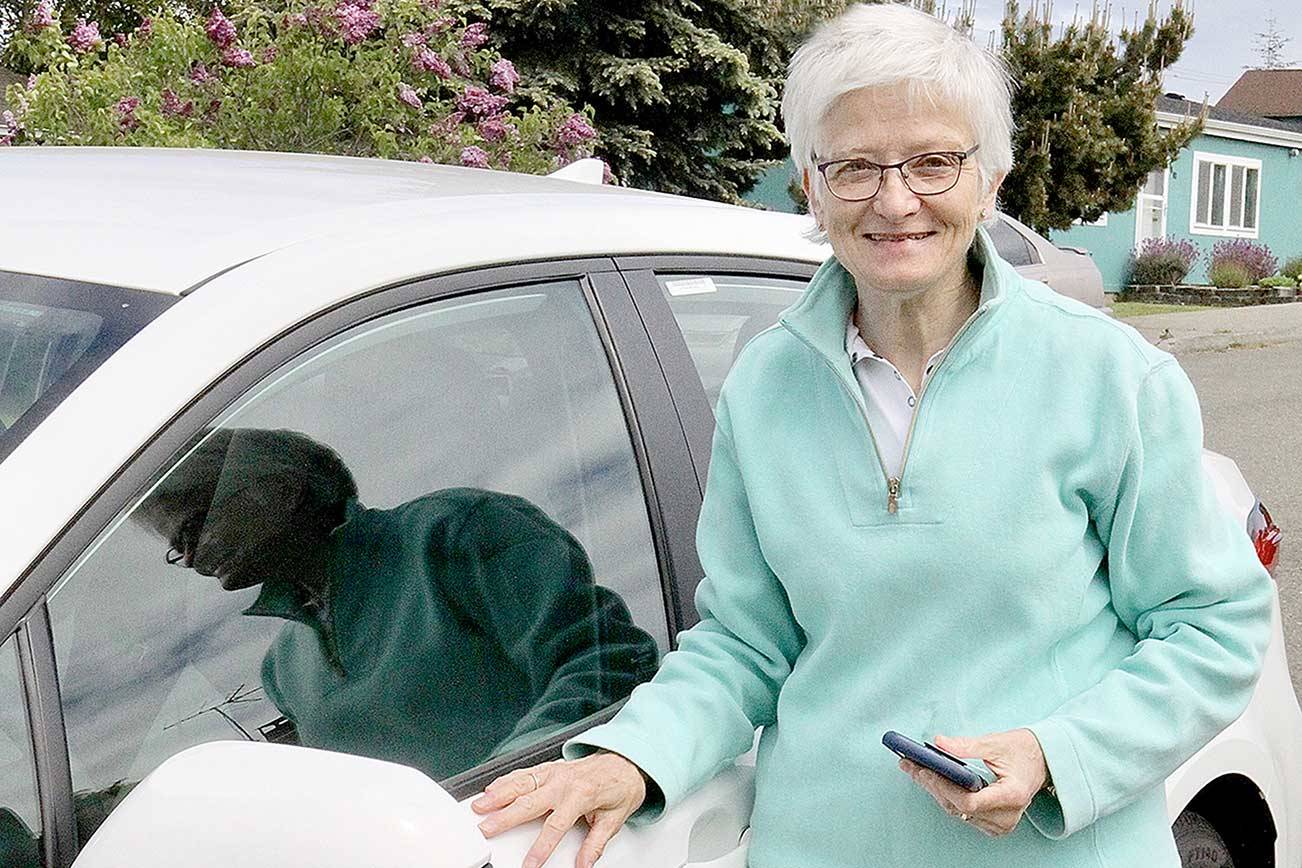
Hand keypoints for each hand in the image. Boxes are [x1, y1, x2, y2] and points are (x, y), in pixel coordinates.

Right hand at [471, 752, 647, 867]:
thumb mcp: (614, 820)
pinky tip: (492, 787)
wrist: (626, 761)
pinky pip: (524, 772)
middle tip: (486, 828)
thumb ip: (596, 844)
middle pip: (528, 803)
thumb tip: (584, 864)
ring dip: (498, 794)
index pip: (555, 826)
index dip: (540, 848)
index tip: (529, 864)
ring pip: (521, 783)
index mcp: (580, 796)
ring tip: (480, 805)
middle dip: (504, 817)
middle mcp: (563, 782)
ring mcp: (554, 773)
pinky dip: (506, 780)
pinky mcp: (550, 768)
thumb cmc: (620, 787)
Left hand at [898, 728, 1047, 836]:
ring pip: (958, 812)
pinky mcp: (993, 823)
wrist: (1042, 762)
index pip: (970, 801)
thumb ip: (967, 746)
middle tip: (909, 764)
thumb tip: (938, 743)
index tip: (926, 771)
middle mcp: (1008, 816)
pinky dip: (946, 796)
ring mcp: (1000, 823)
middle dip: (932, 785)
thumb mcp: (996, 742)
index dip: (945, 787)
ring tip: (914, 769)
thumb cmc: (1023, 751)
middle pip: (960, 807)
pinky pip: (963, 813)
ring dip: (935, 791)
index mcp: (1013, 795)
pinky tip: (931, 780)